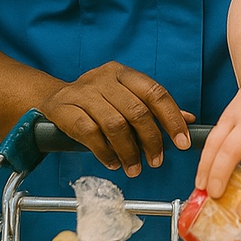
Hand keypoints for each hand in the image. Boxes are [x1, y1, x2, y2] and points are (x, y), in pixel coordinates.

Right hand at [37, 62, 193, 176]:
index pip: (155, 93)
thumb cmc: (97, 101)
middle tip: (156, 160)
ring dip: (128, 151)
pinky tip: (113, 162)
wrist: (53, 98)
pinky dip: (104, 152)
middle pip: (136, 110)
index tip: (182, 142)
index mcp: (124, 73)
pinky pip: (90, 133)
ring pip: (114, 124)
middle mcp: (105, 78)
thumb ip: (154, 107)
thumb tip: (188, 120)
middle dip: (151, 140)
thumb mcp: (126, 97)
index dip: (171, 118)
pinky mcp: (65, 109)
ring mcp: (83, 92)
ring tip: (134, 167)